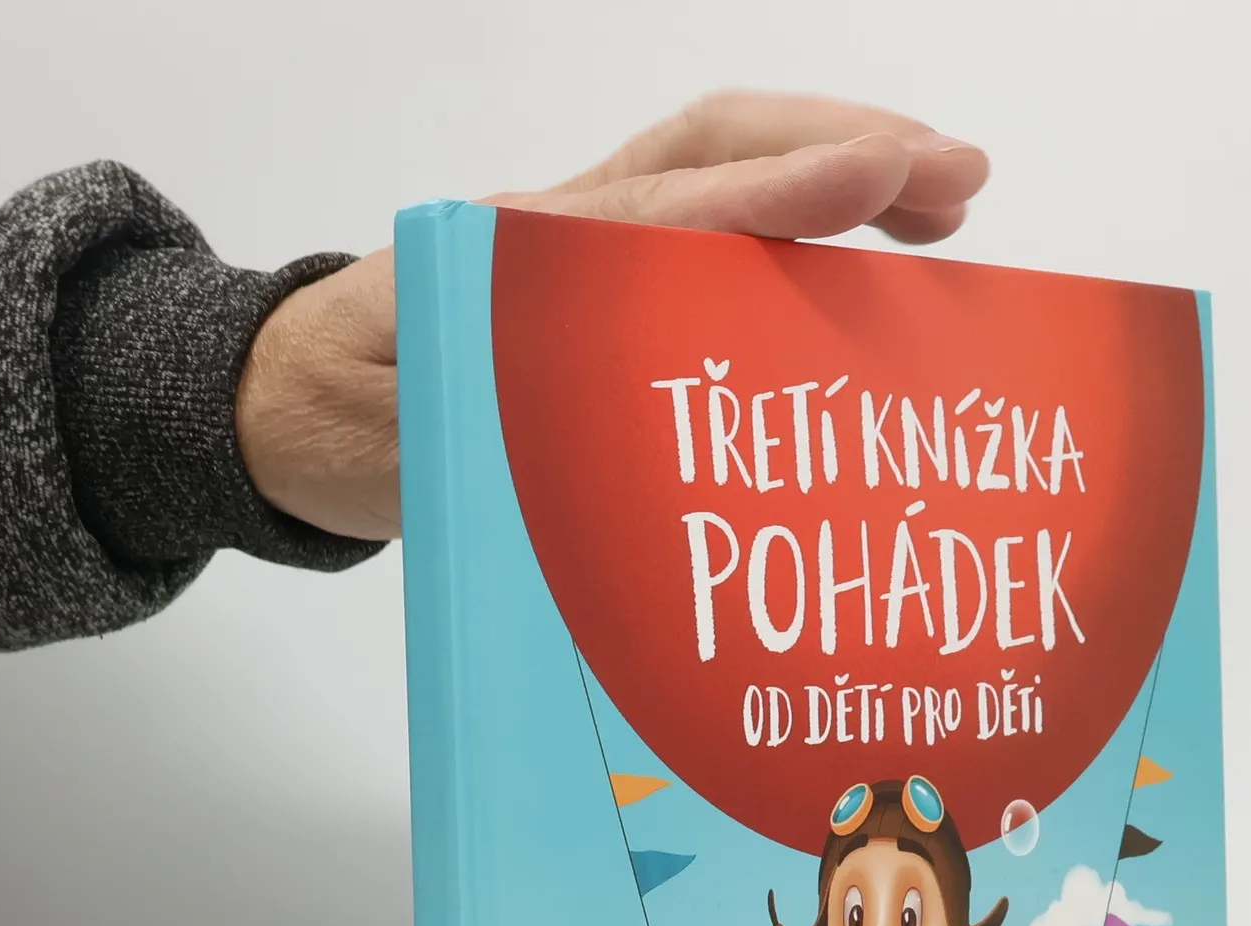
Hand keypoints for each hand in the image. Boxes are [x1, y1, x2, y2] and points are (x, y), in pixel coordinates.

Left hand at [236, 92, 989, 540]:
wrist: (290, 406)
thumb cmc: (344, 423)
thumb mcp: (396, 448)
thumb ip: (481, 437)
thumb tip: (589, 440)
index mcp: (514, 265)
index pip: (666, 211)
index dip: (776, 195)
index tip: (880, 172)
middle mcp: (564, 233)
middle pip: (716, 153)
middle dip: (843, 152)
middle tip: (961, 181)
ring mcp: (591, 247)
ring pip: (726, 177)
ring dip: (838, 175)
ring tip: (945, 209)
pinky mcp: (609, 280)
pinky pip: (716, 231)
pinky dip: (799, 229)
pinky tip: (868, 266)